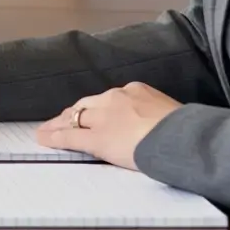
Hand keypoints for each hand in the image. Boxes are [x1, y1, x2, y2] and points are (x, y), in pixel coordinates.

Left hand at [34, 82, 179, 169]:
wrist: (181, 137)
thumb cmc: (186, 128)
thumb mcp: (171, 112)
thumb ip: (157, 114)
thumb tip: (161, 125)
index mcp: (136, 90)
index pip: (109, 99)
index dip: (97, 107)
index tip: (91, 112)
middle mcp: (116, 98)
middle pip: (87, 104)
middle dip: (74, 112)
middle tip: (62, 118)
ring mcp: (104, 117)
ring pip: (74, 117)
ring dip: (59, 123)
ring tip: (47, 129)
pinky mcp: (97, 138)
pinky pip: (70, 136)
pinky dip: (54, 137)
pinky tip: (44, 138)